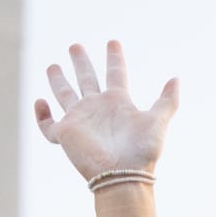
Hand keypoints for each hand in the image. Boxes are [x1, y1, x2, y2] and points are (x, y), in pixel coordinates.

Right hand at [33, 41, 179, 182]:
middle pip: (87, 79)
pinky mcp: (65, 134)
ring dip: (58, 81)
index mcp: (118, 102)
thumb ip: (167, 101)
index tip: (113, 42)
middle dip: (81, 63)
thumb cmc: (142, 150)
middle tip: (75, 46)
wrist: (124, 174)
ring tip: (53, 66)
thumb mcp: (158, 121)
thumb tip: (176, 78)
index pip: (115, 73)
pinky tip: (40, 102)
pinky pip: (48, 125)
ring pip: (65, 95)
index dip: (114, 58)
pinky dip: (42, 115)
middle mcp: (97, 108)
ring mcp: (80, 120)